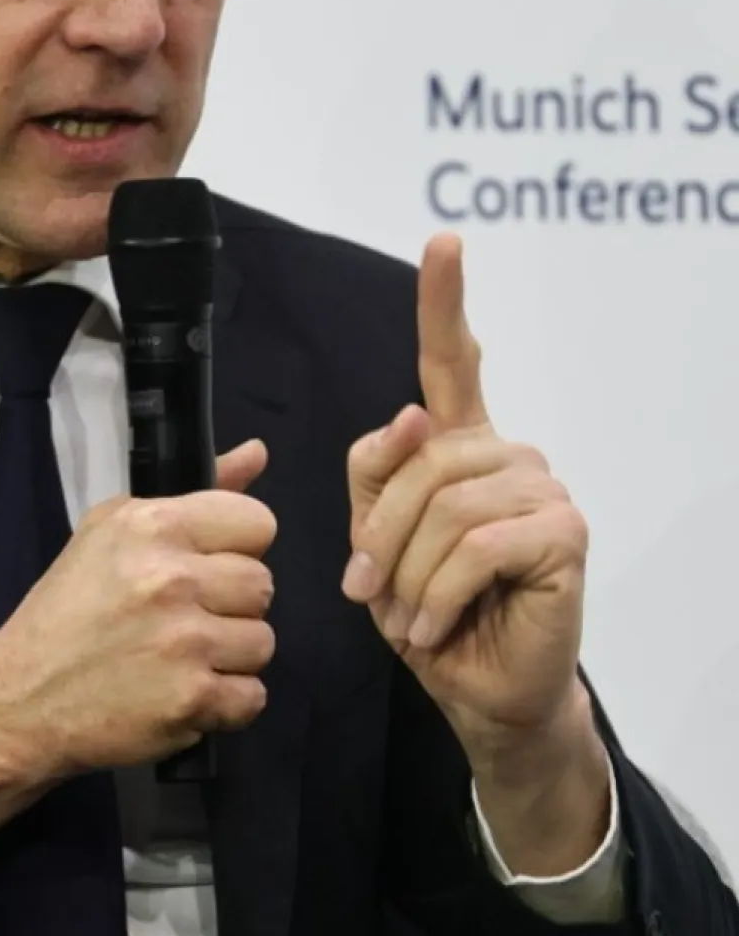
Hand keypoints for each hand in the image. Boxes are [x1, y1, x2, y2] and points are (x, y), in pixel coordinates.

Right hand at [0, 442, 275, 853]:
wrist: (20, 697)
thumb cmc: (67, 608)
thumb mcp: (113, 530)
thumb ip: (195, 493)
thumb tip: (258, 451)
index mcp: (153, 526)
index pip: (257, 522)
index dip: (237, 548)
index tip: (206, 567)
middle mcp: (172, 578)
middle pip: (262, 585)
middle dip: (231, 605)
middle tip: (187, 618)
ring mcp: (185, 643)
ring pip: (262, 642)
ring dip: (230, 656)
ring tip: (184, 659)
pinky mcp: (191, 700)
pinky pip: (252, 697)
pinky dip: (226, 704)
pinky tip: (186, 693)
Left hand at [342, 235, 591, 762]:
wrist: (478, 691)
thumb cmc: (429, 612)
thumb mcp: (376, 541)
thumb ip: (377, 473)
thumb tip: (411, 416)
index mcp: (461, 446)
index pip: (454, 361)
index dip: (446, 299)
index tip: (443, 243)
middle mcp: (508, 455)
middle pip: (422, 462)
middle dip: (382, 536)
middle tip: (372, 592)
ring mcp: (543, 489)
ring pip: (446, 507)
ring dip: (409, 574)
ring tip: (410, 617)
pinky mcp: (564, 533)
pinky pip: (477, 546)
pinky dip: (439, 595)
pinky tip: (436, 627)